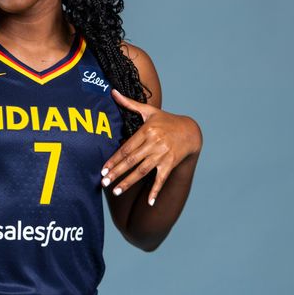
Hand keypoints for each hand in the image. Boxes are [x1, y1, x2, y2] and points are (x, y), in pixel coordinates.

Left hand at [101, 88, 201, 205]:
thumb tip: (112, 91)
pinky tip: (148, 202)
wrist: (190, 130)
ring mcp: (163, 155)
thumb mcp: (149, 111)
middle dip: (116, 173)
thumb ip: (129, 103)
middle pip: (131, 161)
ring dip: (129, 182)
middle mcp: (154, 143)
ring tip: (116, 190)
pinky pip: (161, 179)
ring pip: (143, 171)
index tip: (103, 170)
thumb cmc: (166, 120)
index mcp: (146, 131)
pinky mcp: (171, 163)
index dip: (113, 160)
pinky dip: (156, 191)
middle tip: (103, 183)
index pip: (126, 148)